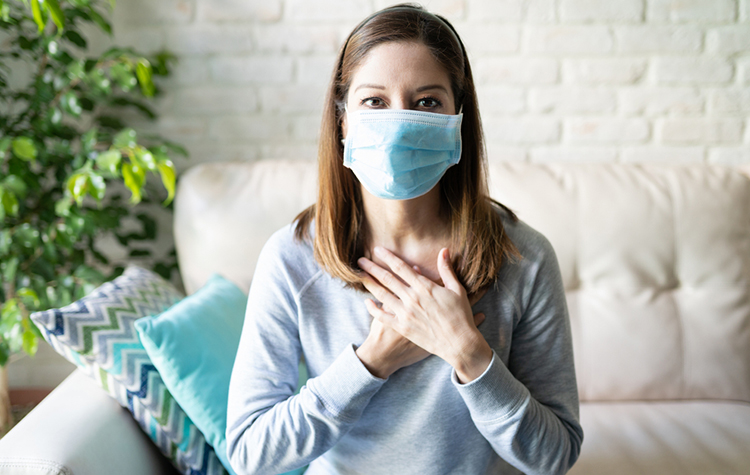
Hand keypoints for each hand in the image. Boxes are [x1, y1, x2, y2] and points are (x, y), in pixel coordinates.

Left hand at [358, 246, 492, 382]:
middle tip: (360, 260)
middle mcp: (412, 298)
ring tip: (359, 275)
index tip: (377, 249)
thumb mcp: (457, 289)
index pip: (401, 267)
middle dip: (372, 268)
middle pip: (387, 278)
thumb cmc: (461, 316)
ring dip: (369, 283)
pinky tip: (366, 302)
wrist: (459, 343)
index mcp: (425, 287)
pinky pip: (382, 316)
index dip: (388, 257)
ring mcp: (405, 313)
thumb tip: (443, 250)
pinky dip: (372, 308)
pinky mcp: (402, 327)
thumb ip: (446, 270)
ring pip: (382, 295)